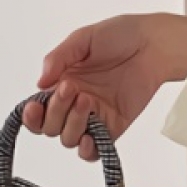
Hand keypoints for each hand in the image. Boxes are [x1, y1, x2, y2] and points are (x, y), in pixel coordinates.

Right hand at [23, 13, 186, 160]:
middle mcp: (75, 102)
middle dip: (55, 112)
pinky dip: (89, 150)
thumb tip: (40, 84)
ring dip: (72, 124)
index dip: (31, 114)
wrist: (154, 43)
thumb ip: (58, 59)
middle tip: (72, 89)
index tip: (34, 106)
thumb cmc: (121, 35)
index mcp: (61, 82)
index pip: (37, 109)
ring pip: (69, 138)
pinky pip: (97, 150)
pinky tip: (90, 138)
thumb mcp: (83, 39)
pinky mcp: (115, 125)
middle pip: (50, 127)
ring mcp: (95, 116)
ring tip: (86, 100)